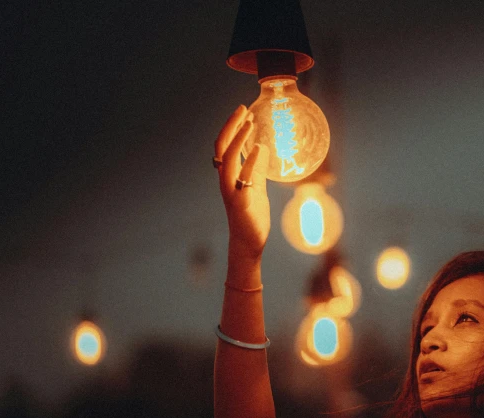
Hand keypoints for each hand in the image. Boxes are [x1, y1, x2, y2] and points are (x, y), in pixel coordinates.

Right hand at [215, 105, 271, 261]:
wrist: (249, 243)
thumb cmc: (252, 216)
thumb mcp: (257, 188)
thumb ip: (257, 169)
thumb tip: (261, 148)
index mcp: (229, 176)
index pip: (225, 146)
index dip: (232, 128)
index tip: (244, 112)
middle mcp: (226, 180)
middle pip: (222, 147)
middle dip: (231, 126)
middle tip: (242, 108)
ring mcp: (231, 191)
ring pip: (228, 159)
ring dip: (238, 139)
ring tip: (249, 123)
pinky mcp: (241, 202)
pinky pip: (243, 179)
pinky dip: (249, 163)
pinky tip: (258, 150)